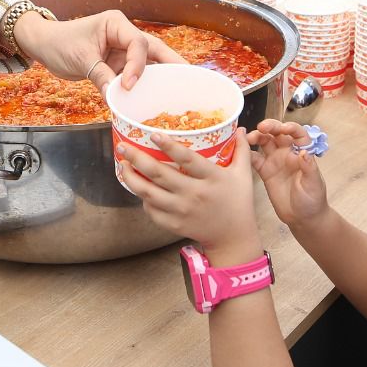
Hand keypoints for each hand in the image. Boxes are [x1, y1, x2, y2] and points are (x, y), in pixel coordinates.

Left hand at [12, 8, 183, 89]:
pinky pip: (135, 74)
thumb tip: (118, 97)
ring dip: (160, 75)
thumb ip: (101, 77)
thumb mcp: (80, 60)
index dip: (137, 65)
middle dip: (171, 63)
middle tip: (190, 79)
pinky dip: (143, 85)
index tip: (128, 85)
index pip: (137, 43)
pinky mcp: (118, 63)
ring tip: (180, 90)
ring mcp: (122, 49)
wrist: (45, 46)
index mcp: (116, 24)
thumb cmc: (60, 43)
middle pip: (153, 48)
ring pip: (148, 62)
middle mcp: (124, 34)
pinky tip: (154, 97)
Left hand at [118, 129, 261, 258]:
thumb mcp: (243, 175)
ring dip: (132, 179)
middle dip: (137, 159)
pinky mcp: (174, 224)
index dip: (169, 146)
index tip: (153, 134)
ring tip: (123, 165)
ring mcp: (182, 211)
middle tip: (123, 147)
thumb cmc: (238, 202)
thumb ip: (241, 151)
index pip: (188, 160)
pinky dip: (142, 199)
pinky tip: (138, 187)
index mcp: (212, 178)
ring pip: (149, 194)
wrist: (232, 237)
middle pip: (160, 175)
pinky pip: (152, 210)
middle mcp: (194, 194)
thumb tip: (241, 129)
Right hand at [246, 120, 330, 230]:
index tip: (283, 128)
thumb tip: (304, 152)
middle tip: (260, 127)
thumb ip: (309, 168)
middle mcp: (287, 153)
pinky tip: (240, 152)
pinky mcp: (265, 172)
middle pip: (278, 134)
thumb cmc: (313, 200)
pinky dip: (247, 153)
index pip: (297, 134)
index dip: (290, 127)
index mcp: (301, 153)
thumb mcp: (314, 184)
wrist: (302, 218)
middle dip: (270, 127)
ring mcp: (275, 162)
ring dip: (256, 137)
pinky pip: (255, 159)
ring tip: (248, 138)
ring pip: (264, 143)